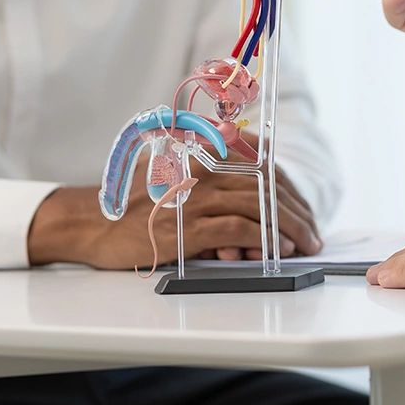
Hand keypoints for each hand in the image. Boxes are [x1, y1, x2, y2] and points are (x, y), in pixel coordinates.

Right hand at [28, 131, 321, 269]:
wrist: (92, 224)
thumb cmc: (134, 207)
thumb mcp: (176, 180)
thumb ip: (212, 183)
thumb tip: (256, 205)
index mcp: (202, 155)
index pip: (261, 166)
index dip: (289, 189)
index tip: (304, 209)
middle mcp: (201, 170)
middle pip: (266, 186)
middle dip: (296, 211)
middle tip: (312, 232)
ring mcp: (195, 197)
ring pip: (258, 207)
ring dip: (288, 228)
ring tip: (304, 244)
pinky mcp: (188, 226)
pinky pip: (238, 229)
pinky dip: (264, 239)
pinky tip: (277, 249)